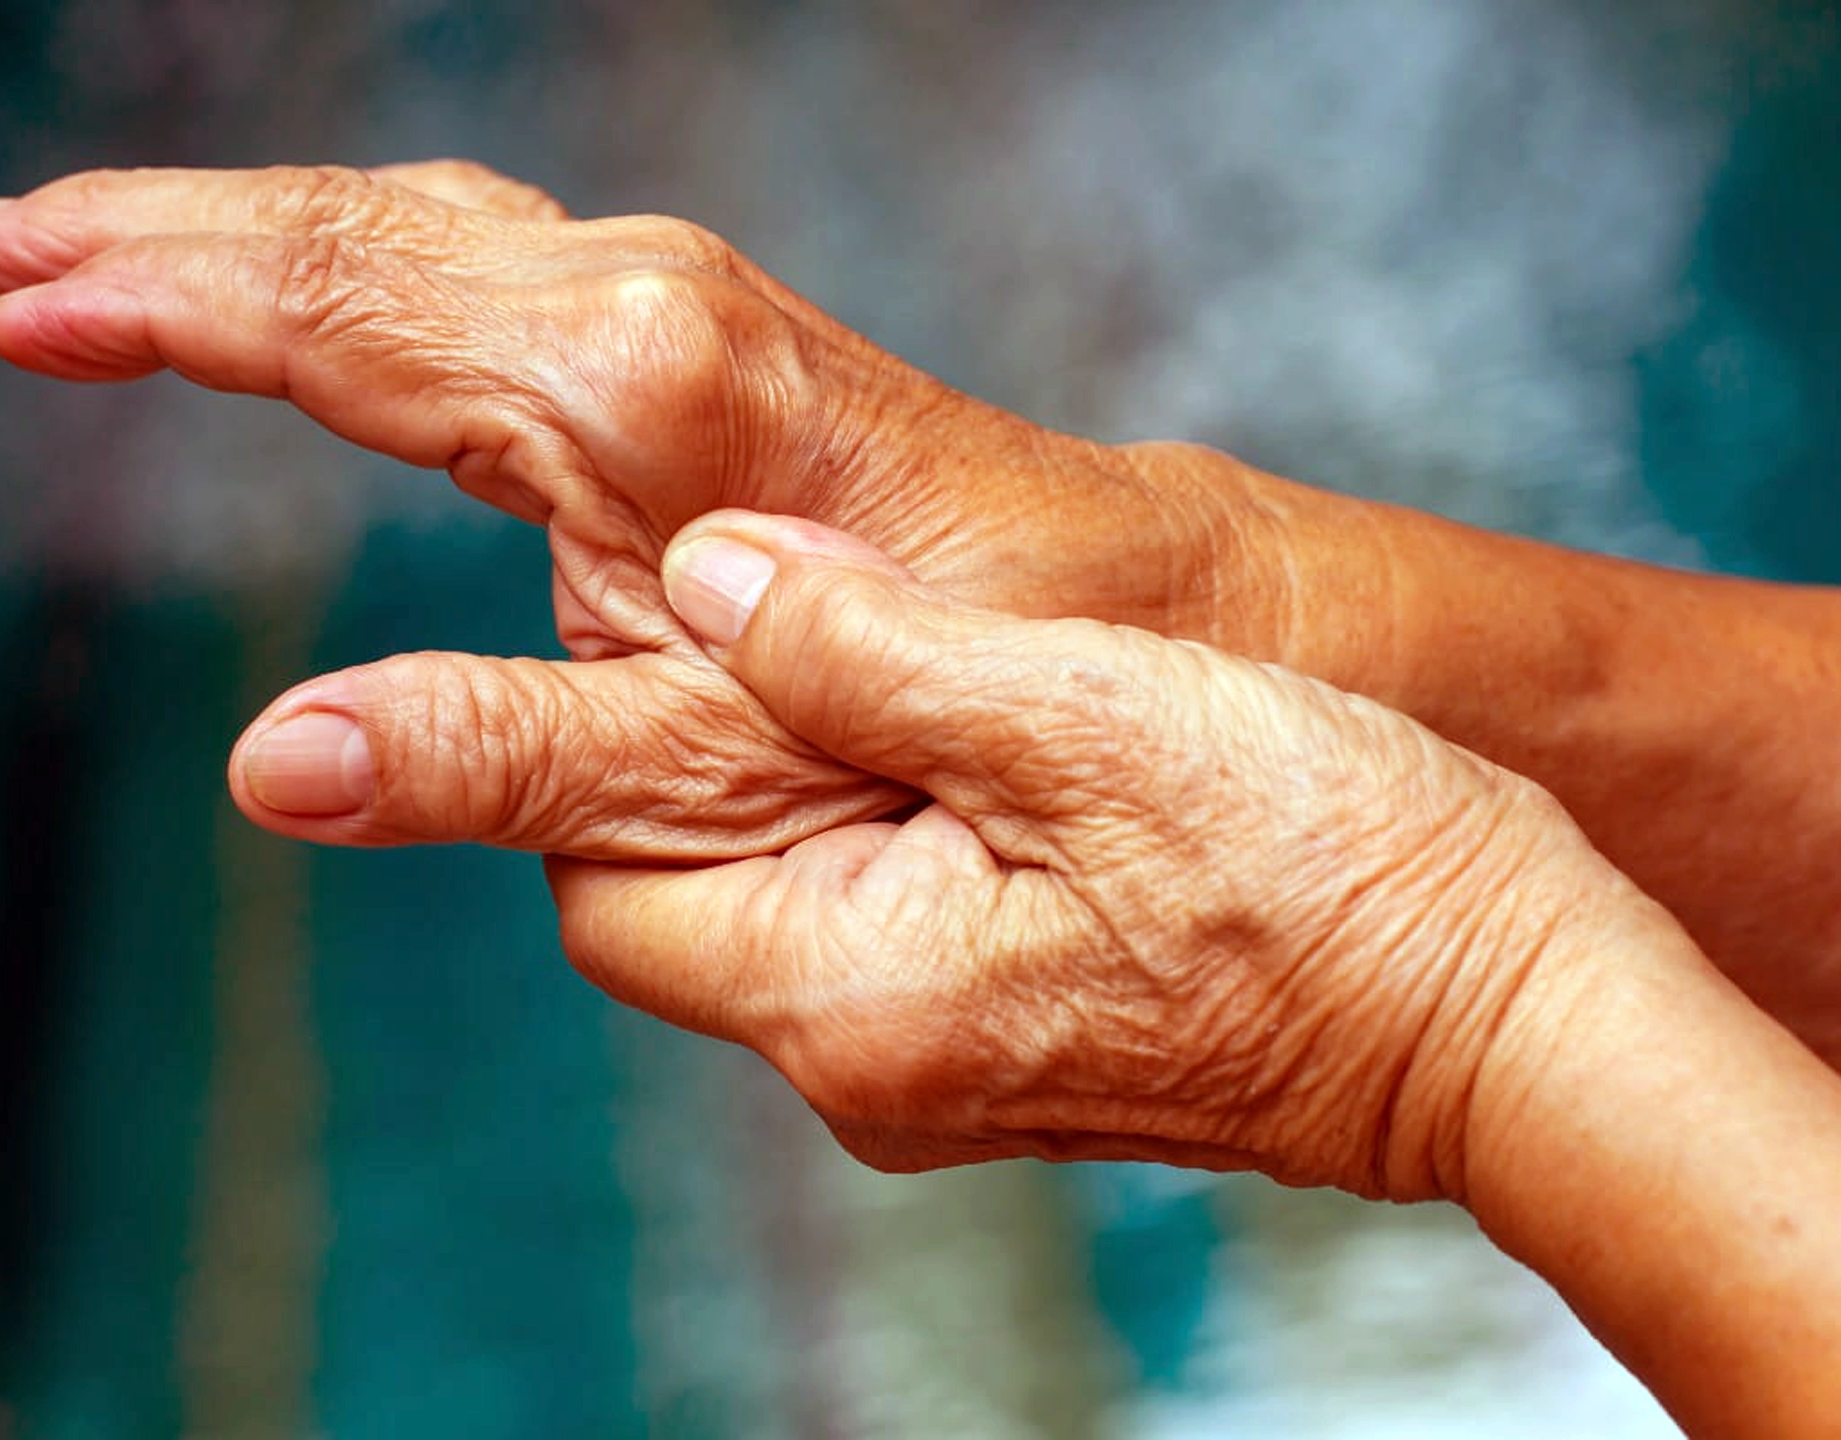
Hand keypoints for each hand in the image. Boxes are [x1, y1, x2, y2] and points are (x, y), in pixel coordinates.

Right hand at [0, 161, 1283, 859]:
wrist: (1103, 618)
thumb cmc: (936, 707)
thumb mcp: (711, 777)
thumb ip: (494, 766)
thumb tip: (277, 768)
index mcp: (624, 390)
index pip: (333, 308)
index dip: (157, 299)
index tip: (11, 295)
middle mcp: (641, 306)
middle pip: (355, 232)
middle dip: (164, 236)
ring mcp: (673, 304)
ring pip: (414, 230)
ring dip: (248, 235)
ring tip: (94, 252)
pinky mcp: (692, 338)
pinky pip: (483, 263)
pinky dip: (360, 265)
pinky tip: (303, 282)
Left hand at [549, 510, 1641, 1199]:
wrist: (1509, 1023)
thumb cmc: (1328, 873)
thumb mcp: (1080, 713)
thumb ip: (862, 649)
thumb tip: (701, 573)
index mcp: (856, 1001)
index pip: (608, 887)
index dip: (594, 752)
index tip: (652, 624)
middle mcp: (875, 1070)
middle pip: (681, 903)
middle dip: (697, 759)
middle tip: (776, 613)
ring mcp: (944, 1072)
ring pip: (781, 907)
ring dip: (796, 780)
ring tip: (879, 652)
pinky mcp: (1009, 1044)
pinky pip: (878, 927)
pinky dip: (881, 822)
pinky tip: (964, 739)